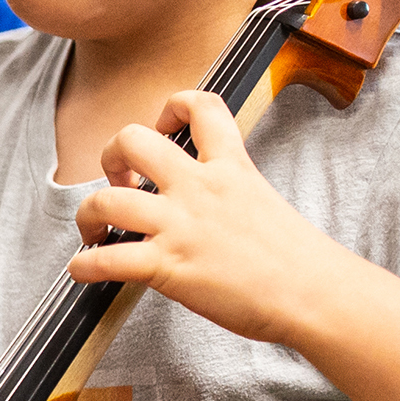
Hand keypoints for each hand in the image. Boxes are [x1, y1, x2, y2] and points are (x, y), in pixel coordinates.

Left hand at [69, 90, 358, 348]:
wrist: (316, 294)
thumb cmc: (298, 260)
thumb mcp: (264, 202)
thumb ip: (229, 194)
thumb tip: (206, 209)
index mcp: (230, 167)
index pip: (199, 106)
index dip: (171, 106)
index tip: (162, 127)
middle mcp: (199, 188)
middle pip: (132, 140)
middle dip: (111, 156)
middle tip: (119, 181)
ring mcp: (180, 226)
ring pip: (106, 200)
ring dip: (87, 214)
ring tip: (94, 231)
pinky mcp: (169, 266)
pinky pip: (107, 260)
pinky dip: (83, 265)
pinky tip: (83, 270)